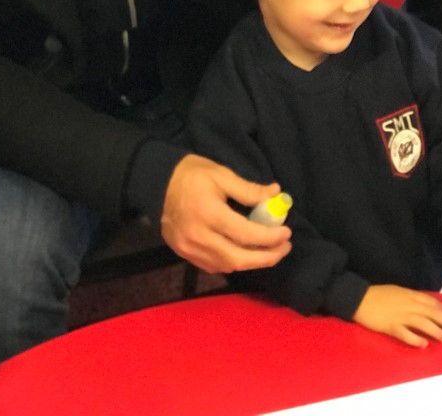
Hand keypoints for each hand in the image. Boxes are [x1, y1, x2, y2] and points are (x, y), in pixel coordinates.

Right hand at [160, 154, 291, 273]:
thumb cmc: (190, 174)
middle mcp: (199, 237)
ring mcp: (190, 249)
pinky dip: (233, 262)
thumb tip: (275, 194)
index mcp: (209, 213)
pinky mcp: (184, 254)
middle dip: (267, 257)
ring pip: (228, 266)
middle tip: (284, 247)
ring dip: (251, 262)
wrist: (155, 183)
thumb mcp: (221, 174)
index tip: (287, 232)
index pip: (246, 234)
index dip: (270, 236)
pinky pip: (214, 266)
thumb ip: (249, 189)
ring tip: (268, 251)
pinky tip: (244, 253)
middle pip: (239, 259)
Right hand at [353, 285, 441, 347]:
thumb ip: (411, 298)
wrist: (358, 298)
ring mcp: (400, 316)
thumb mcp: (397, 291)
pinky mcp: (391, 327)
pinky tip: (424, 344)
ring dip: (437, 332)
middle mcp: (408, 305)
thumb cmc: (378, 294)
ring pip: (424, 324)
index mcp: (409, 295)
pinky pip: (407, 335)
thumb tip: (426, 307)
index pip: (432, 303)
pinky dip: (417, 340)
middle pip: (432, 313)